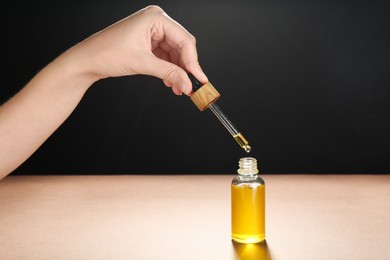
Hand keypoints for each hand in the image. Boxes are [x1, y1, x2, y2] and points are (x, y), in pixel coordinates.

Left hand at [69, 5, 207, 94]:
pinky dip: (169, 69)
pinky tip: (170, 82)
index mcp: (155, 17)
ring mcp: (152, 31)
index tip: (199, 79)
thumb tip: (188, 84)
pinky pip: (166, 56)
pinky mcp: (148, 42)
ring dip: (177, 71)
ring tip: (179, 88)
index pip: (184, 40)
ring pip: (175, 53)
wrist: (87, 60)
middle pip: (182, 46)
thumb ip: (169, 73)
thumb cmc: (106, 54)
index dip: (193, 62)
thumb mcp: (142, 64)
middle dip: (185, 68)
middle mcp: (156, 21)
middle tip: (190, 86)